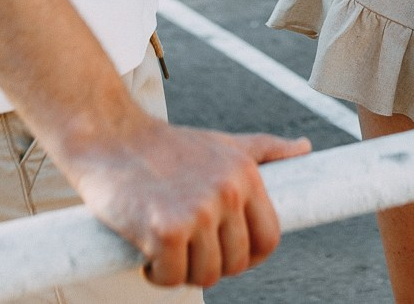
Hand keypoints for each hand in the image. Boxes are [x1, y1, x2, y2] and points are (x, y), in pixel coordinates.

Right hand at [59, 113, 309, 287]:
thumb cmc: (166, 146)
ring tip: (165, 250)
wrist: (108, 135)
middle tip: (185, 250)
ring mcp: (198, 211)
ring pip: (207, 275)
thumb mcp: (223, 143)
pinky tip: (147, 255)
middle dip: (211, 265)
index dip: (249, 256)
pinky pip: (173, 278)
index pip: (269, 239)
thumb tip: (305, 148)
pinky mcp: (165, 229)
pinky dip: (158, 275)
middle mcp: (228, 192)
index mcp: (246, 174)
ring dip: (183, 272)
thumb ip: (264, 149)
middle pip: (237, 263)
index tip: (223, 253)